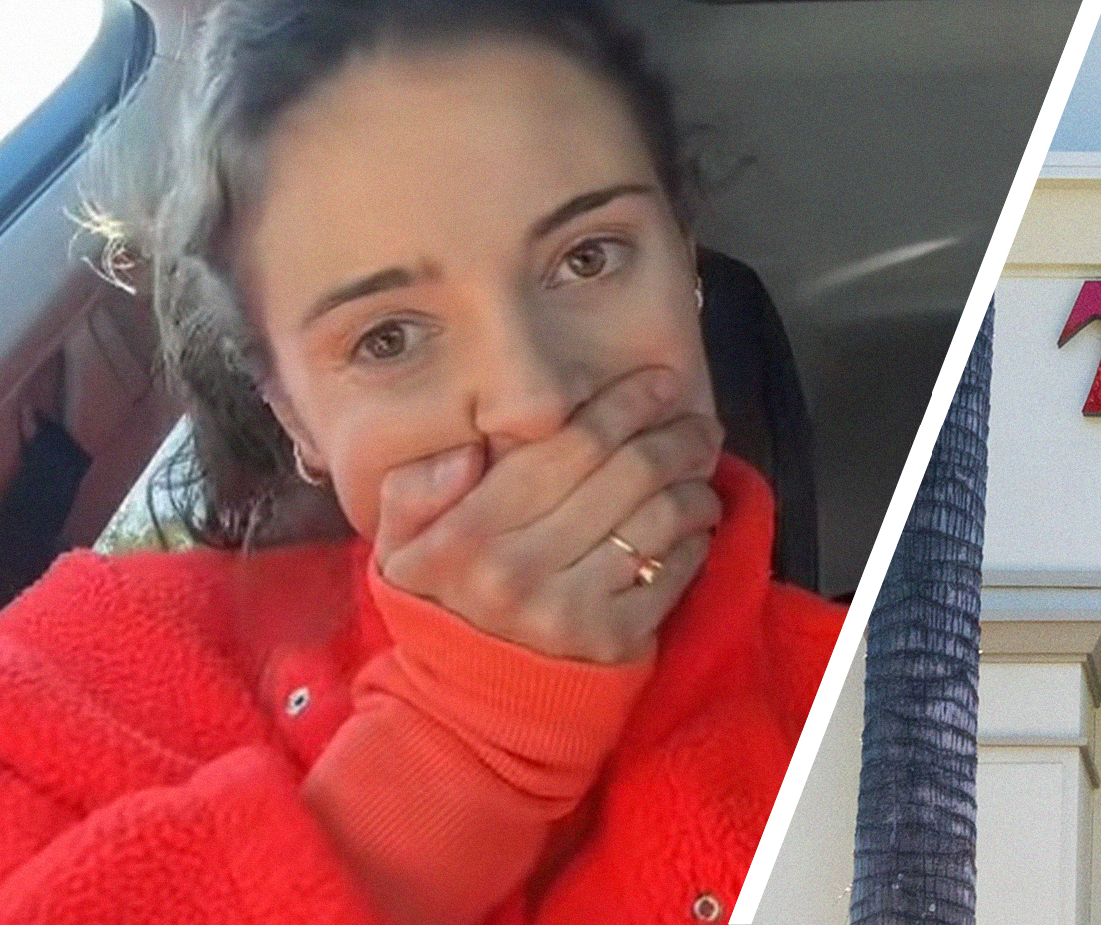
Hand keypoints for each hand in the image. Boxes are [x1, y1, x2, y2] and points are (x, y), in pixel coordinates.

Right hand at [371, 366, 723, 664]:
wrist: (469, 716)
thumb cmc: (442, 614)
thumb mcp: (399, 551)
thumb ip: (413, 492)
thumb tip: (466, 451)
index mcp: (466, 533)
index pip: (565, 448)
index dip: (623, 406)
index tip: (661, 383)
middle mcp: (518, 568)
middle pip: (625, 474)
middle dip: (675, 438)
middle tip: (701, 426)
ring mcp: (570, 607)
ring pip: (659, 519)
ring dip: (694, 488)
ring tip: (700, 474)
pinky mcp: (612, 641)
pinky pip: (674, 572)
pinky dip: (695, 541)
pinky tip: (694, 528)